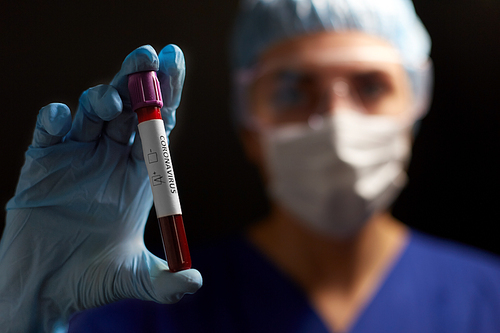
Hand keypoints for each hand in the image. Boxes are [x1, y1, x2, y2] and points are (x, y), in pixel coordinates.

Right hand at [0, 45, 201, 332]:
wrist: (44, 289)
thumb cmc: (91, 281)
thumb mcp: (134, 280)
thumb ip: (164, 282)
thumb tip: (195, 283)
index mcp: (140, 174)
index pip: (159, 124)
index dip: (167, 93)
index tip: (174, 61)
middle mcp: (112, 158)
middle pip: (130, 108)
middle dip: (139, 80)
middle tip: (148, 55)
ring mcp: (77, 157)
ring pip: (92, 112)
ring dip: (102, 98)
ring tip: (113, 101)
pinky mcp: (43, 163)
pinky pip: (49, 131)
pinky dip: (56, 119)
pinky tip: (64, 117)